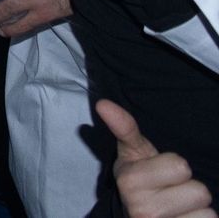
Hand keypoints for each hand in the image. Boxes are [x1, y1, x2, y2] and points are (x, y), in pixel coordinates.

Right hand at [97, 99, 215, 217]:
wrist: (138, 216)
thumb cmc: (140, 181)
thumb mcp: (132, 155)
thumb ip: (124, 128)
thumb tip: (103, 103)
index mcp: (130, 181)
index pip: (180, 166)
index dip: (175, 167)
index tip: (160, 173)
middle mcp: (143, 209)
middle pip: (198, 190)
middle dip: (189, 189)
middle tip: (172, 192)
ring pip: (207, 212)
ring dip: (197, 209)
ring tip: (179, 208)